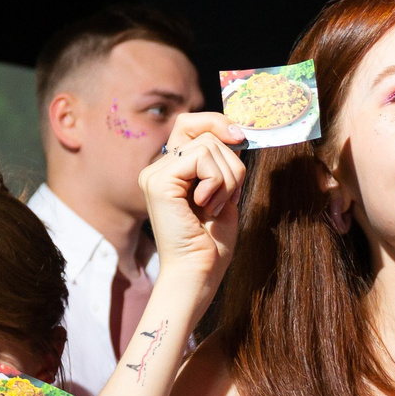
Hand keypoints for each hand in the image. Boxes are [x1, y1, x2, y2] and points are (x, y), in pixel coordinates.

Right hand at [139, 111, 248, 294]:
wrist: (198, 272)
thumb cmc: (211, 242)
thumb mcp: (224, 191)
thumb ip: (222, 161)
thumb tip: (235, 131)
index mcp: (171, 170)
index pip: (191, 123)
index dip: (217, 123)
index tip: (240, 138)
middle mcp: (158, 168)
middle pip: (206, 134)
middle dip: (232, 165)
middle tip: (227, 198)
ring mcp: (155, 174)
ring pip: (208, 146)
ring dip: (227, 179)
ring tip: (214, 208)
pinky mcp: (158, 182)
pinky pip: (201, 158)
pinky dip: (216, 183)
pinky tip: (206, 207)